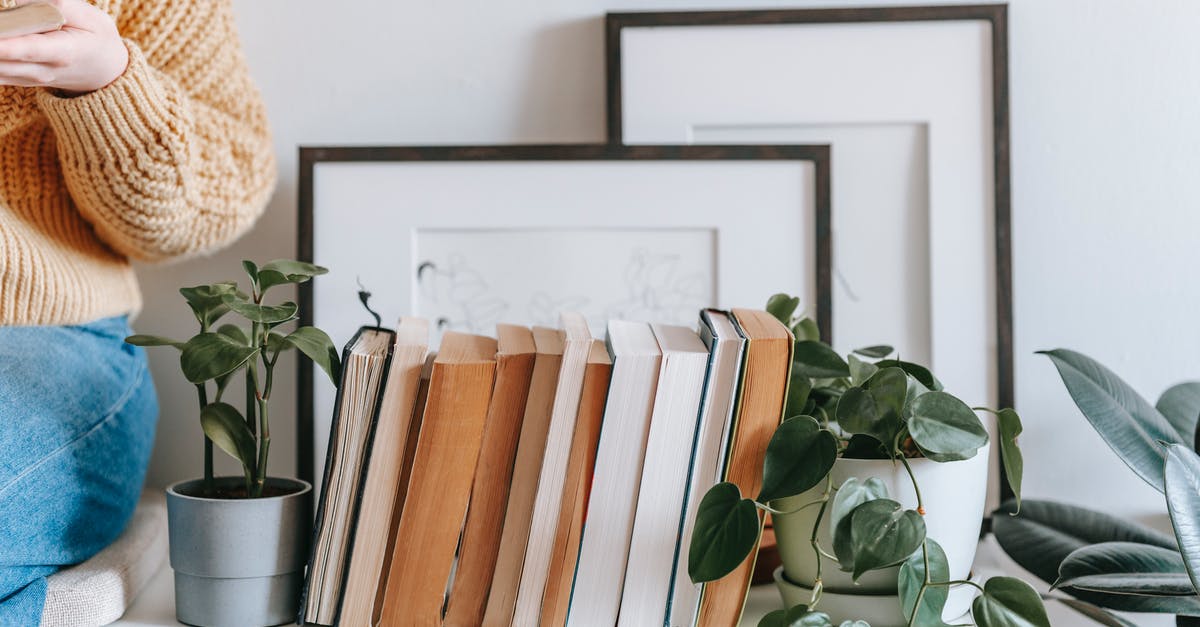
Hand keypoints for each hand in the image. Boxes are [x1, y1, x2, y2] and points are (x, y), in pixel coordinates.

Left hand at [0, 0, 127, 93]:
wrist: (106, 72)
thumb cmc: (96, 38)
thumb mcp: (88, 16)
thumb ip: (55, 4)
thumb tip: (19, 0)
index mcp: (64, 52)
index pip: (27, 48)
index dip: (3, 45)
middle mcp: (44, 69)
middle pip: (2, 60)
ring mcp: (28, 78)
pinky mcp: (17, 78)